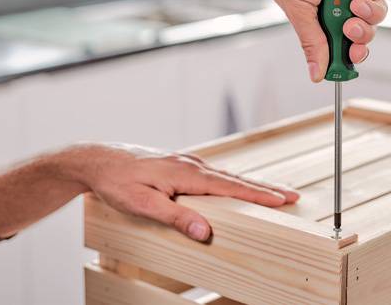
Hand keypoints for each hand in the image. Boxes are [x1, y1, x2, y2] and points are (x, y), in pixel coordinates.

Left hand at [66, 143, 298, 241]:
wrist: (98, 161)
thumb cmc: (117, 182)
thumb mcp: (143, 204)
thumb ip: (175, 217)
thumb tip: (205, 230)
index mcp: (187, 173)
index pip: (231, 186)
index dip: (259, 195)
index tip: (284, 199)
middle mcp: (191, 164)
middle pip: (236, 179)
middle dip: (265, 188)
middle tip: (292, 196)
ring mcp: (186, 163)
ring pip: (226, 176)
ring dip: (251, 185)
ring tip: (273, 193)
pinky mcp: (179, 166)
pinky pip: (214, 175)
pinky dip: (232, 182)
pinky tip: (236, 187)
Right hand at [227, 0, 389, 81]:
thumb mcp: (298, 11)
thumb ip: (312, 42)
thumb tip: (316, 74)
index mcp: (318, 16)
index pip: (342, 44)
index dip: (351, 54)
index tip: (352, 59)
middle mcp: (336, 1)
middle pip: (364, 30)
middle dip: (361, 34)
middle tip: (350, 29)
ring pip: (376, 10)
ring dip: (368, 11)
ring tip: (353, 1)